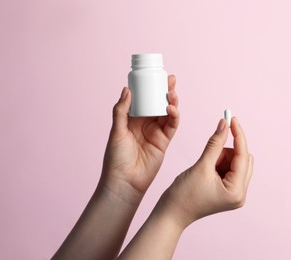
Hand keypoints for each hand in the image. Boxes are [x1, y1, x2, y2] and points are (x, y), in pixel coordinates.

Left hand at [100, 75, 179, 199]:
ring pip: (167, 113)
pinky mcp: (164, 142)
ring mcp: (156, 132)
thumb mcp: (116, 131)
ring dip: (172, 102)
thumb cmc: (116, 158)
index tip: (156, 76)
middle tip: (170, 79)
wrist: (125, 181)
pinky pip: (172, 126)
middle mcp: (145, 124)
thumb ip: (121, 111)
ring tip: (172, 93)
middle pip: (158, 104)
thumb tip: (126, 89)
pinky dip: (174, 116)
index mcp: (132, 119)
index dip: (151, 88)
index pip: (144, 99)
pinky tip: (172, 109)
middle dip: (165, 91)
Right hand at [157, 117, 252, 227]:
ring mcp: (234, 193)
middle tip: (210, 153)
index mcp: (236, 191)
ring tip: (204, 166)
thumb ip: (215, 143)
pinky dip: (218, 163)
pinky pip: (229, 169)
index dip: (238, 135)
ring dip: (221, 157)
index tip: (231, 118)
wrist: (171, 213)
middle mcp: (239, 194)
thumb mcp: (201, 166)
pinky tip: (206, 170)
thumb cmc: (183, 195)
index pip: (243, 156)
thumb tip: (224, 124)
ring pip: (235, 163)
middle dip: (227, 151)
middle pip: (243, 159)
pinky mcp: (227, 191)